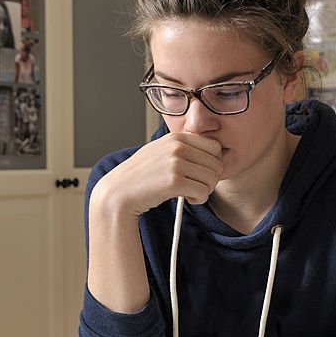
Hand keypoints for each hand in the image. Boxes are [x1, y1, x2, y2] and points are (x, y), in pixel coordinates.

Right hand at [92, 133, 222, 218]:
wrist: (119, 192)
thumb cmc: (140, 175)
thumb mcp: (161, 151)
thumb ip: (183, 148)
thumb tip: (213, 152)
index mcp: (176, 137)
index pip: (214, 147)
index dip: (212, 163)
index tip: (201, 173)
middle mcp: (177, 147)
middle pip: (217, 164)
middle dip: (210, 179)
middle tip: (196, 186)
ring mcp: (176, 163)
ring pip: (212, 179)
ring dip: (205, 190)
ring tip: (190, 193)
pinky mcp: (174, 181)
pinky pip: (203, 192)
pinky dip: (199, 199)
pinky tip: (187, 199)